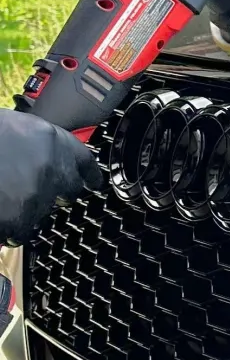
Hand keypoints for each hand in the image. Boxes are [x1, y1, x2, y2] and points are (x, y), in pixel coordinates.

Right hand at [0, 111, 103, 243]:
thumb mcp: (11, 128)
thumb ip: (33, 145)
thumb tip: (40, 160)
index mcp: (52, 140)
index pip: (83, 160)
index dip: (87, 172)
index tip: (91, 181)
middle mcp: (53, 167)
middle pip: (69, 190)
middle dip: (55, 194)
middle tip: (30, 192)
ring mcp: (38, 194)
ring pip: (43, 212)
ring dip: (26, 210)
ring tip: (3, 199)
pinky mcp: (19, 218)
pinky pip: (20, 232)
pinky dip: (8, 229)